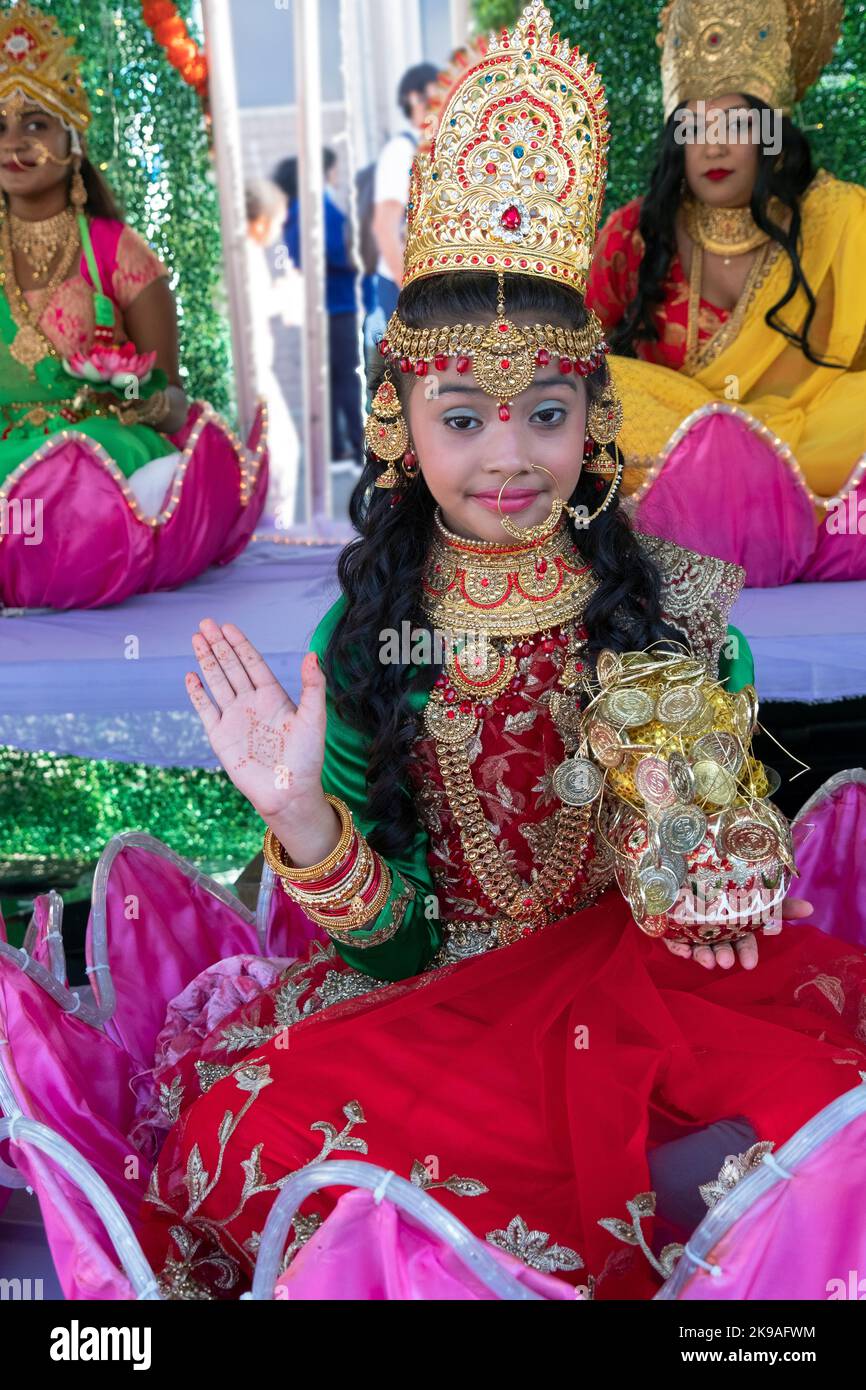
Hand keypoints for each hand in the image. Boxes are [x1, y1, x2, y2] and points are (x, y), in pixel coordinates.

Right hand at [186, 619, 325, 820]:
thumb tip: (312, 654)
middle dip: (218, 645)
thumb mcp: (314, 718)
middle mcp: (252, 703)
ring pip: (217, 682)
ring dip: (206, 661)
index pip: (253, 663)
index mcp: (274, 696)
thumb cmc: (307, 758)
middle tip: (205, 623)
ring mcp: (234, 719)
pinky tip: (190, 676)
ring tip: (196, 639)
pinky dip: (197, 693)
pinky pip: (206, 710)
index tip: (228, 626)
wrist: (288, 793)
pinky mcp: (220, 737)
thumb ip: (313, 686)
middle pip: (231, 667)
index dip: (240, 644)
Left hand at [663, 896, 812, 970]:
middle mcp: (714, 929)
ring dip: (702, 955)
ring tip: (705, 960)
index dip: (746, 953)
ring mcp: (692, 928)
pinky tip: (681, 951)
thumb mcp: (756, 892)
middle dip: (723, 955)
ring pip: (697, 945)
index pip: (744, 942)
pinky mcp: (671, 926)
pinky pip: (672, 939)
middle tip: (724, 962)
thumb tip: (811, 908)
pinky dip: (677, 946)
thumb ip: (779, 903)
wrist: (690, 864)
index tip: (749, 964)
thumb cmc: (728, 886)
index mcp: (735, 926)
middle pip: (720, 945)